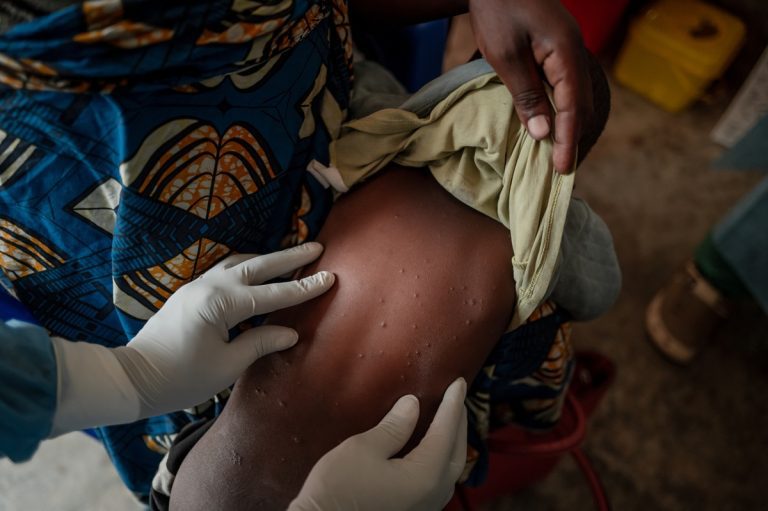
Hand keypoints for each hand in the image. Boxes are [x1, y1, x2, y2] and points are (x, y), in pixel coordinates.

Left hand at [119, 242, 334, 416]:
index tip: (329, 277)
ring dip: (266, 259)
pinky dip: (247, 267)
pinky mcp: (189, 294)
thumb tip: (290, 332)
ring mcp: (197, 287)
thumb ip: (260, 343)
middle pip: (257, 265)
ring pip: (238, 263)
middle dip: (289, 257)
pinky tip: (256, 271)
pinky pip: (225, 271)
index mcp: (221, 304)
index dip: (303, 287)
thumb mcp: (226, 366)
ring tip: (290, 255)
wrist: (132, 378)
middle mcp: (209, 287)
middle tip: (317, 246)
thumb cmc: (180, 377)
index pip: (272, 294)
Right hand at [289, 378, 467, 510]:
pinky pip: (438, 481)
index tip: (458, 382)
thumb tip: (413, 405)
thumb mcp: (363, 449)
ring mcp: (424, 508)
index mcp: (424, 476)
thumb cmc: (338, 491)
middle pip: (456, 452)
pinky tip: (431, 450)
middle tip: (457, 397)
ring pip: (450, 470)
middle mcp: (432, 495)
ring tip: (449, 420)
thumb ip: (394, 427)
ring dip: (452, 442)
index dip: (452, 405)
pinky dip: (441, 459)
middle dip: (458, 423)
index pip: (445, 432)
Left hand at [469, 0, 591, 173]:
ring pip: (576, 97)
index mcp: (566, 53)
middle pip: (582, 105)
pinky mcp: (557, 51)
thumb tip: (542, 133)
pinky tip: (550, 125)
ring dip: (569, 126)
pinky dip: (561, 111)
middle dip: (573, 138)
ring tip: (558, 155)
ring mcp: (568, 51)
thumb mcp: (505, 54)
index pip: (573, 107)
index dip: (568, 140)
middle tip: (562, 170)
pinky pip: (565, 87)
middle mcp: (574, 53)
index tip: (562, 169)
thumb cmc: (498, 8)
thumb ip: (526, 93)